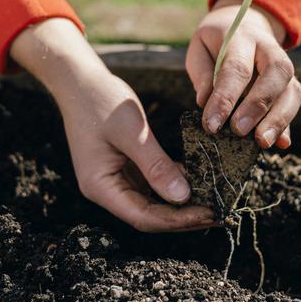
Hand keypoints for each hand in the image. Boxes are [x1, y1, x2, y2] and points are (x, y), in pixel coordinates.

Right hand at [11, 18, 215, 231]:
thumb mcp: (132, 132)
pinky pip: (152, 185)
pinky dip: (174, 185)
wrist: (81, 80)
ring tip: (214, 202)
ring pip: (153, 203)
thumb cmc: (101, 101)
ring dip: (182, 204)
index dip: (177, 221)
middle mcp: (106, 190)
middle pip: (149, 215)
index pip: (143, 217)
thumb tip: (183, 197)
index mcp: (100, 186)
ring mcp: (116, 180)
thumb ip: (156, 165)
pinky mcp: (125, 168)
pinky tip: (198, 182)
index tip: (209, 214)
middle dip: (183, 217)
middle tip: (219, 214)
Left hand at [186, 0, 300, 148]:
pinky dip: (288, 124)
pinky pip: (294, 103)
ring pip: (292, 90)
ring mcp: (284, 66)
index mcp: (241, 37)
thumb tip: (205, 102)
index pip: (236, 68)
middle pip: (275, 73)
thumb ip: (201, 73)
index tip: (211, 125)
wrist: (245, 24)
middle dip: (258, 105)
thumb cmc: (216, 42)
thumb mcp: (199, 48)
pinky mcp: (290, 83)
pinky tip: (282, 143)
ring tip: (262, 142)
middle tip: (239, 131)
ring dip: (279, 119)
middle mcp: (269, 49)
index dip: (225, 98)